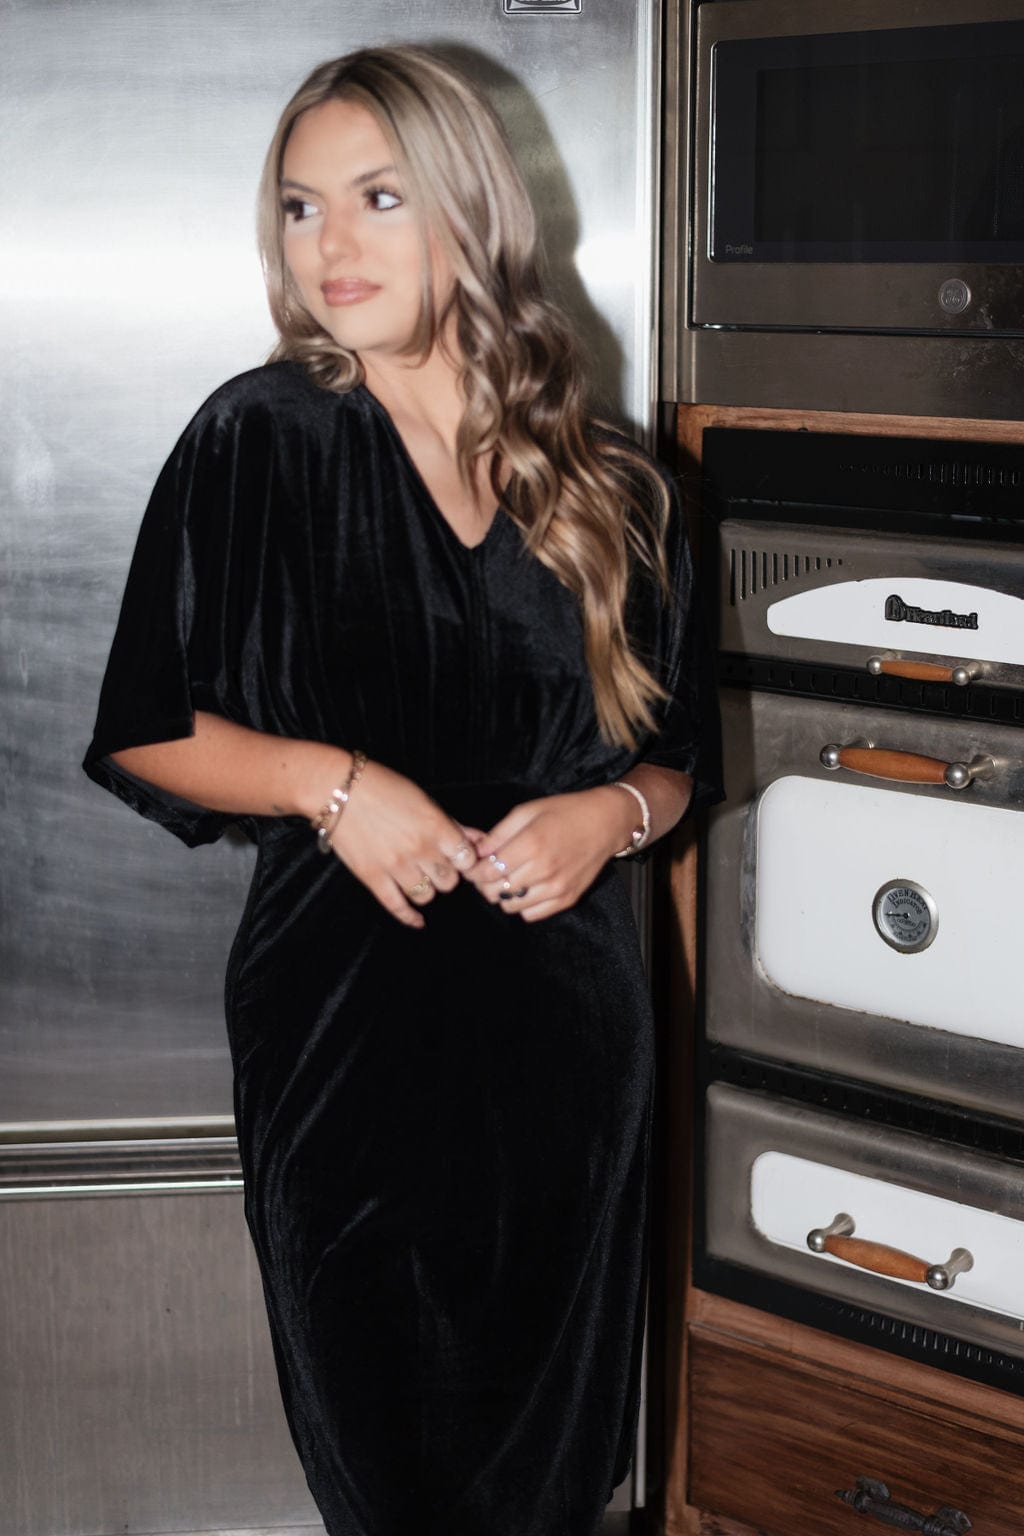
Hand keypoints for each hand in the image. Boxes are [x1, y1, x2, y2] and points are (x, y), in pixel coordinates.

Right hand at [327, 759, 478, 928]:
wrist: (337, 789)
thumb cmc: (382, 786)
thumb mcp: (423, 799)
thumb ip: (453, 824)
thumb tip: (480, 840)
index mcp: (436, 827)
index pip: (467, 859)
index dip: (466, 861)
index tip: (459, 859)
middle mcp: (420, 849)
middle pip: (449, 881)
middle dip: (446, 875)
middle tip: (437, 866)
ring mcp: (396, 866)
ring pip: (427, 896)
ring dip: (427, 889)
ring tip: (420, 878)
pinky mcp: (373, 877)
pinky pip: (397, 906)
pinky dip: (410, 917)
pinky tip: (417, 920)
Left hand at [462, 787, 637, 922]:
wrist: (605, 823)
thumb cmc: (565, 812)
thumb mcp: (527, 812)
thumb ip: (499, 834)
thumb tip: (476, 852)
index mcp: (531, 844)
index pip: (486, 871)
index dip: (473, 871)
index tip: (473, 866)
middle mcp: (543, 869)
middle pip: (495, 891)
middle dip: (484, 883)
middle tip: (488, 872)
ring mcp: (557, 887)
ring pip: (510, 906)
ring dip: (502, 895)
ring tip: (508, 878)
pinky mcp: (567, 899)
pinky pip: (531, 915)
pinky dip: (522, 905)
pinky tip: (526, 888)